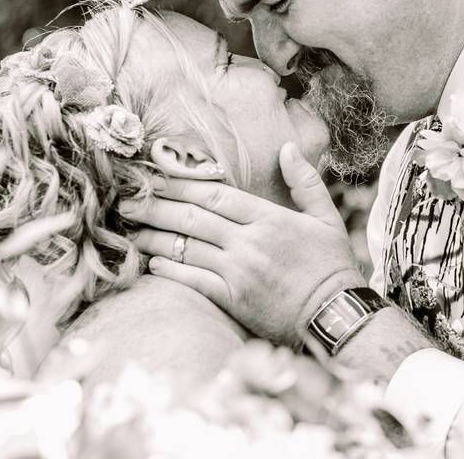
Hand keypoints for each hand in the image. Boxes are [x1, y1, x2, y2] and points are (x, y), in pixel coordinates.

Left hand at [120, 142, 366, 346]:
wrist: (335, 315)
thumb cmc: (332, 265)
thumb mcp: (326, 218)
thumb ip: (304, 182)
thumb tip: (286, 148)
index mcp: (270, 218)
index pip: (216, 195)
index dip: (182, 184)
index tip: (157, 177)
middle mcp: (249, 242)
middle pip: (192, 218)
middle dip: (156, 207)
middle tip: (128, 201)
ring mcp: (239, 272)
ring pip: (186, 248)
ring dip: (154, 237)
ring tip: (131, 230)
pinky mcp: (233, 300)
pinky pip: (193, 280)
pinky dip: (170, 270)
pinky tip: (153, 262)